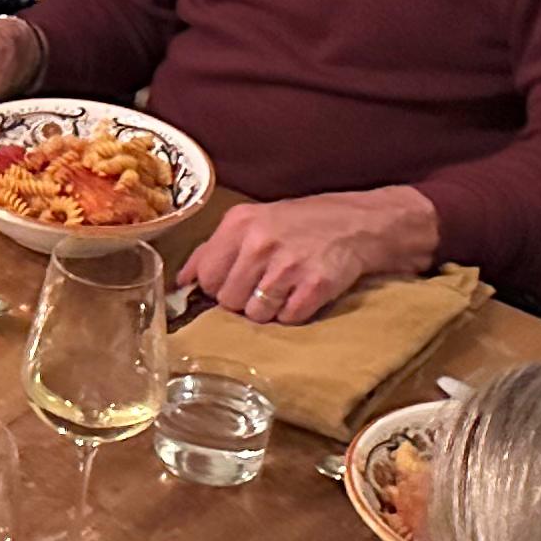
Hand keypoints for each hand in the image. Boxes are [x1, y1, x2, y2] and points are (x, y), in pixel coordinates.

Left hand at [181, 188, 438, 326]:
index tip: (233, 282)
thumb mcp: (251, 221)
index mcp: (239, 224)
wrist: (357, 223)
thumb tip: (182, 279)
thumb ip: (212, 248)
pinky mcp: (314, 286)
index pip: (206, 276)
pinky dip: (293, 313)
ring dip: (267, 310)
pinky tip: (302, 294)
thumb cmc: (300, 224)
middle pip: (227, 300)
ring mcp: (288, 266)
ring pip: (255, 314)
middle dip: (241, 300)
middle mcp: (260, 243)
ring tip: (283, 289)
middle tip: (262, 286)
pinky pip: (287, 318)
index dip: (217, 286)